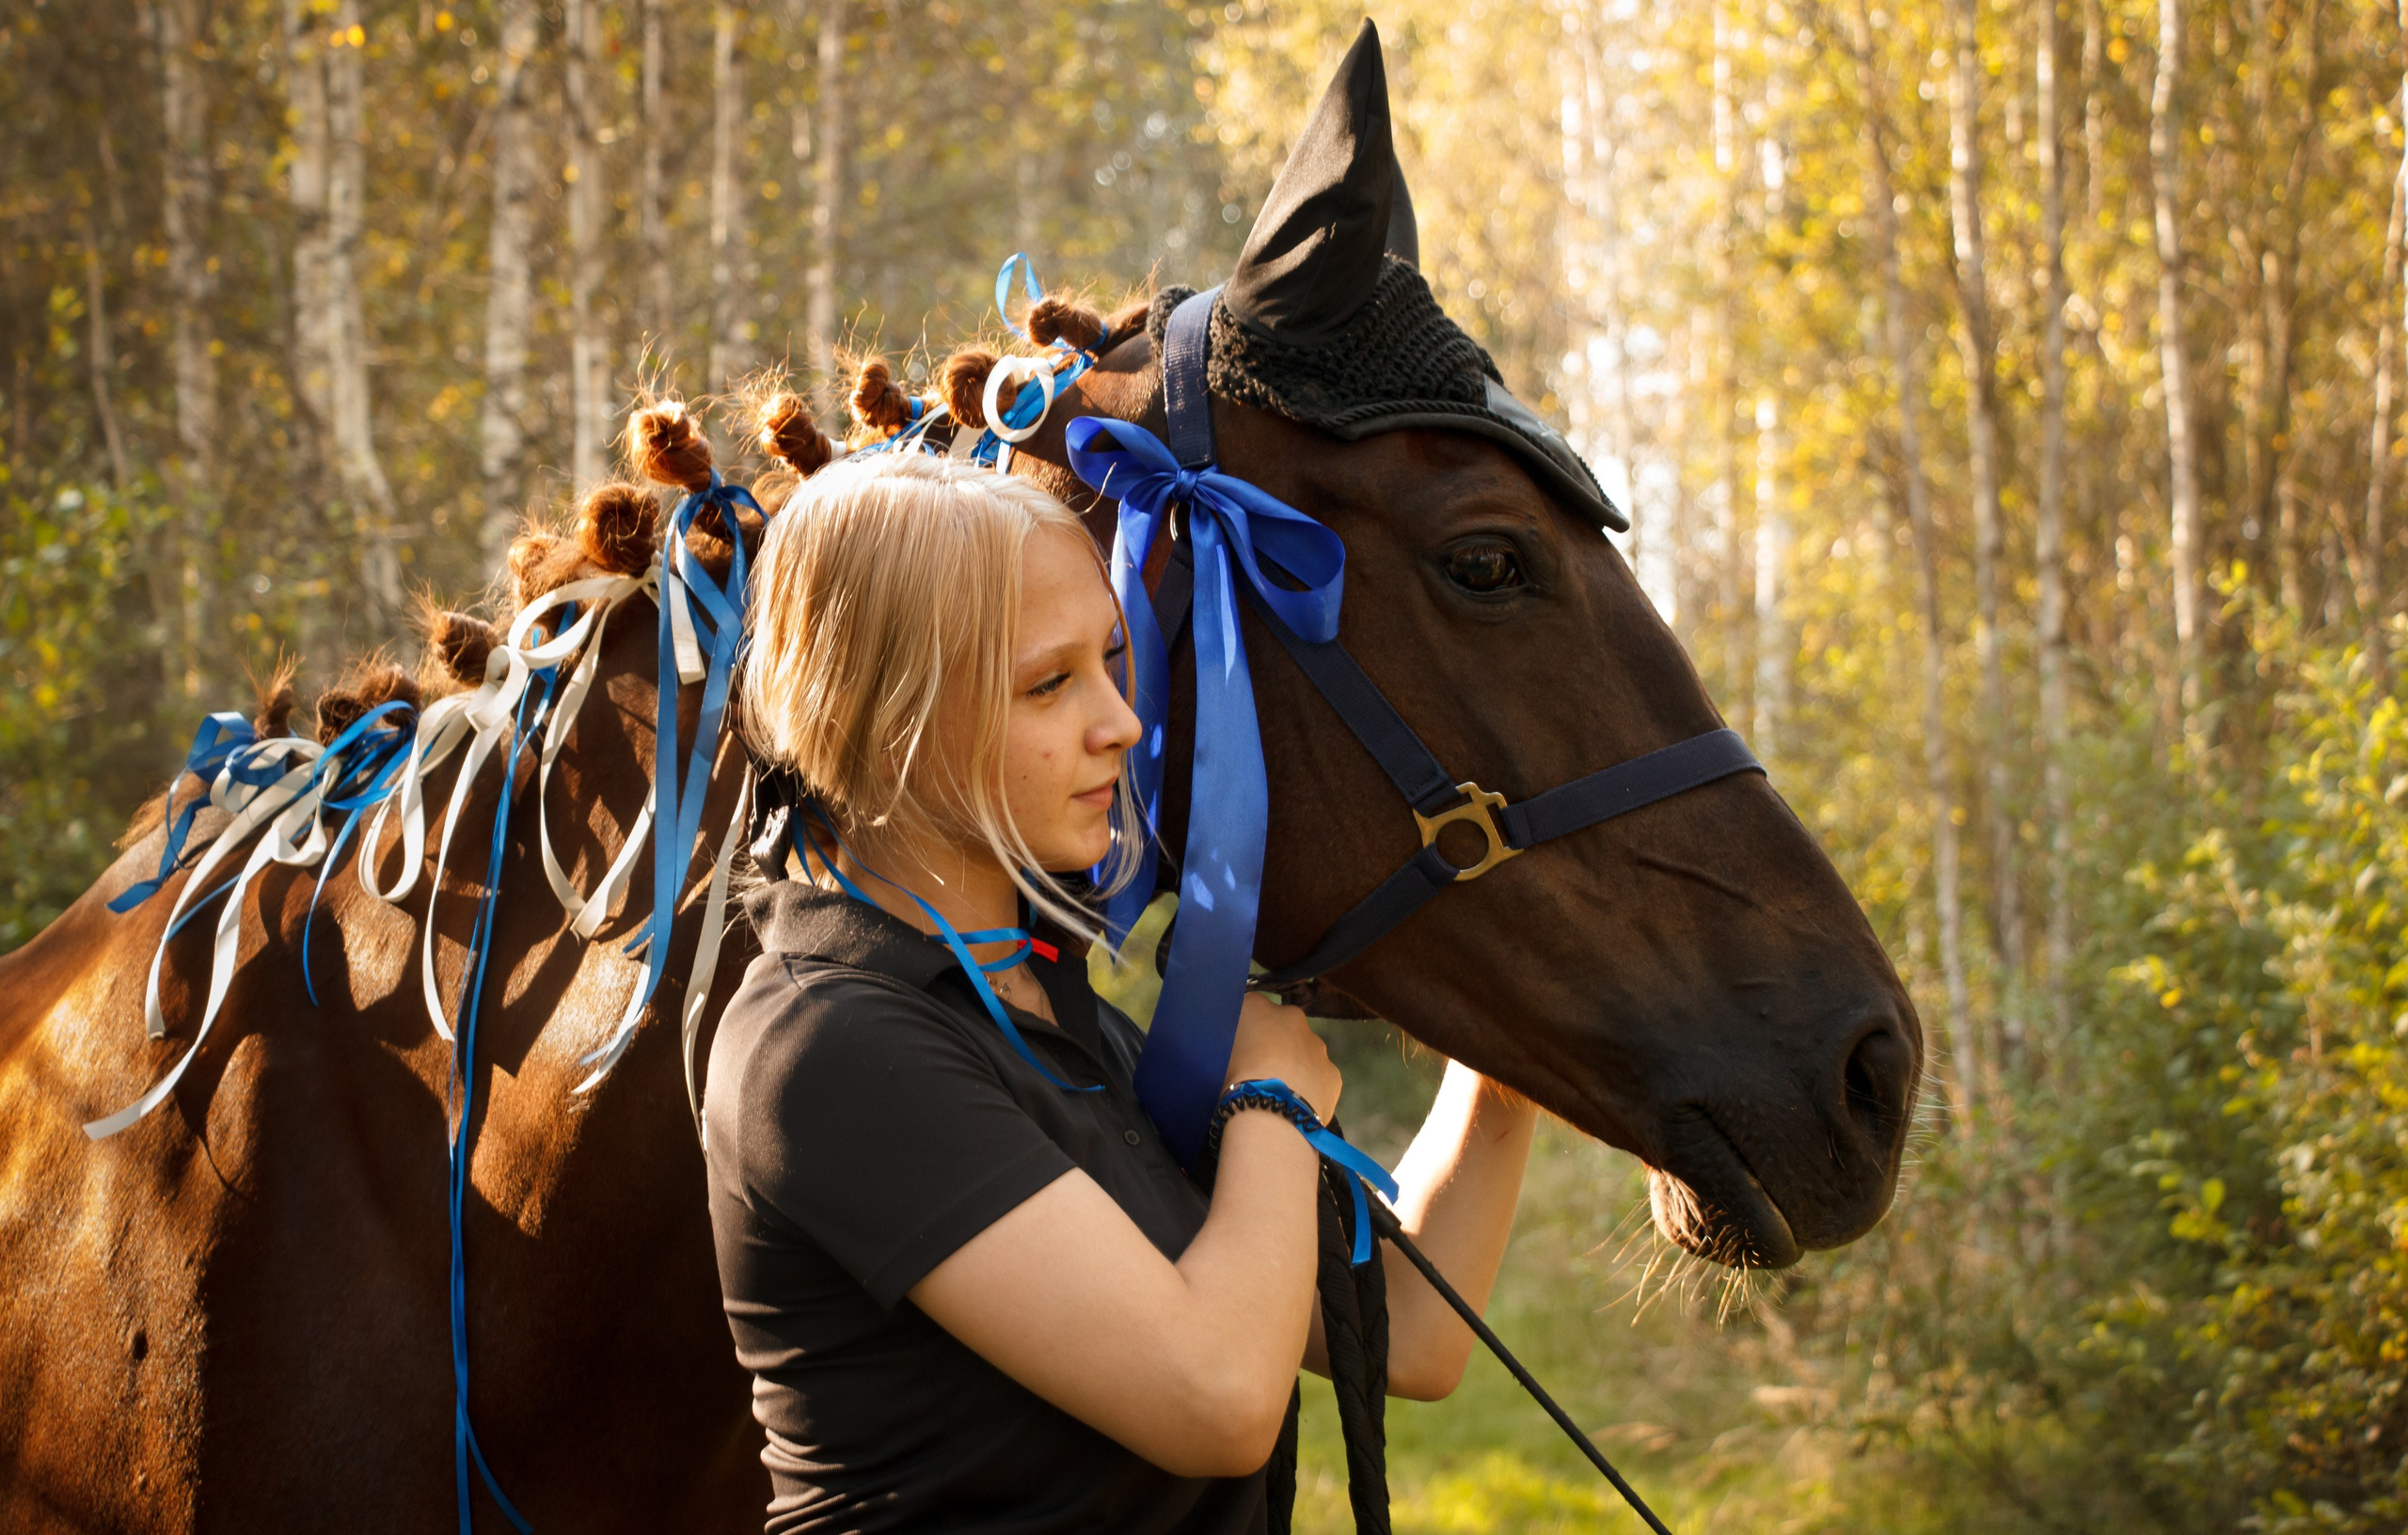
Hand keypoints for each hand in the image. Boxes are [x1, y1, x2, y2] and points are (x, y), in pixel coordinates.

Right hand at [1225, 992, 1339, 1123]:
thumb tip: (1235, 1044)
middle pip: (1283, 1026)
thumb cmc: (1233, 1081)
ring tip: (1280, 1091)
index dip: (1247, 1028)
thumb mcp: (1216, 1055)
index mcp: (1257, 1008)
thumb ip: (1229, 1041)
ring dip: (1295, 1063)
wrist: (1271, 1116)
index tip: (1241, 1048)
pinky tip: (1297, 1105)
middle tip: (1261, 1070)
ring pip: (1305, 1050)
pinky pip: (1319, 1076)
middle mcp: (1292, 1018)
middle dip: (1276, 1042)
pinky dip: (1311, 1086)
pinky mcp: (1333, 1073)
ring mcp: (1317, 1046)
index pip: (1250, 1008)